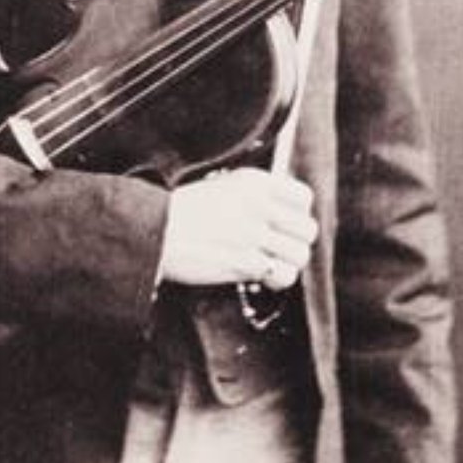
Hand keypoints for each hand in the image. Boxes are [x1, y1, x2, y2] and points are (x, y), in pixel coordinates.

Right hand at [157, 167, 317, 287]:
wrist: (155, 231)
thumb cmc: (185, 213)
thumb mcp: (223, 188)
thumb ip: (257, 197)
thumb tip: (286, 215)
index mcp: (254, 182)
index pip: (303, 198)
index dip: (299, 215)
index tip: (286, 225)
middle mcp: (258, 205)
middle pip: (307, 230)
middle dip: (296, 243)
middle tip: (279, 249)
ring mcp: (253, 234)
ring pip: (299, 255)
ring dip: (288, 264)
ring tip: (269, 265)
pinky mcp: (245, 262)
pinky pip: (282, 275)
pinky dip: (276, 279)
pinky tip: (261, 276)